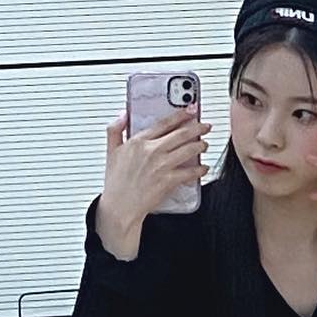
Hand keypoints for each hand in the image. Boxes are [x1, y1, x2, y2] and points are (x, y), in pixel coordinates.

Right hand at [97, 106, 210, 252]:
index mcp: (138, 142)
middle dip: (198, 128)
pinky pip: (190, 172)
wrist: (120, 206)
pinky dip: (200, 169)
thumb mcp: (110, 151)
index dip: (181, 115)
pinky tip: (203, 168)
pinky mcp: (168, 180)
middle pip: (181, 134)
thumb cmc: (116, 183)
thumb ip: (116, 129)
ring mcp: (161, 165)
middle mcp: (152, 151)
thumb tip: (122, 114)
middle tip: (205, 126)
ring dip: (200, 145)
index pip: (164, 123)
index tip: (190, 111)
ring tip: (204, 144)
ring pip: (188, 150)